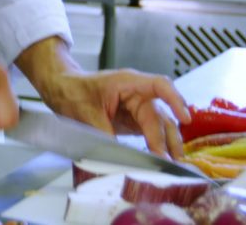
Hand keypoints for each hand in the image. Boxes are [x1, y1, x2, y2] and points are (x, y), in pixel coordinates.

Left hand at [17, 38, 191, 158]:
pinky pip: (150, 132)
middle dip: (166, 137)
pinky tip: (161, 160)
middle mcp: (137, 94)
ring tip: (173, 163)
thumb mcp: (85, 111)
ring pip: (160, 125)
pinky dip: (156, 145)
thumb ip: (103, 132)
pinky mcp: (133, 121)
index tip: (185, 117)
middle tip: (168, 160)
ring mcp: (137, 108)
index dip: (175, 100)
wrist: (60, 89)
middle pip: (160, 114)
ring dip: (167, 143)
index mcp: (128, 82)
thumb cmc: (72, 90)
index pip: (160, 85)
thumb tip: (117, 153)